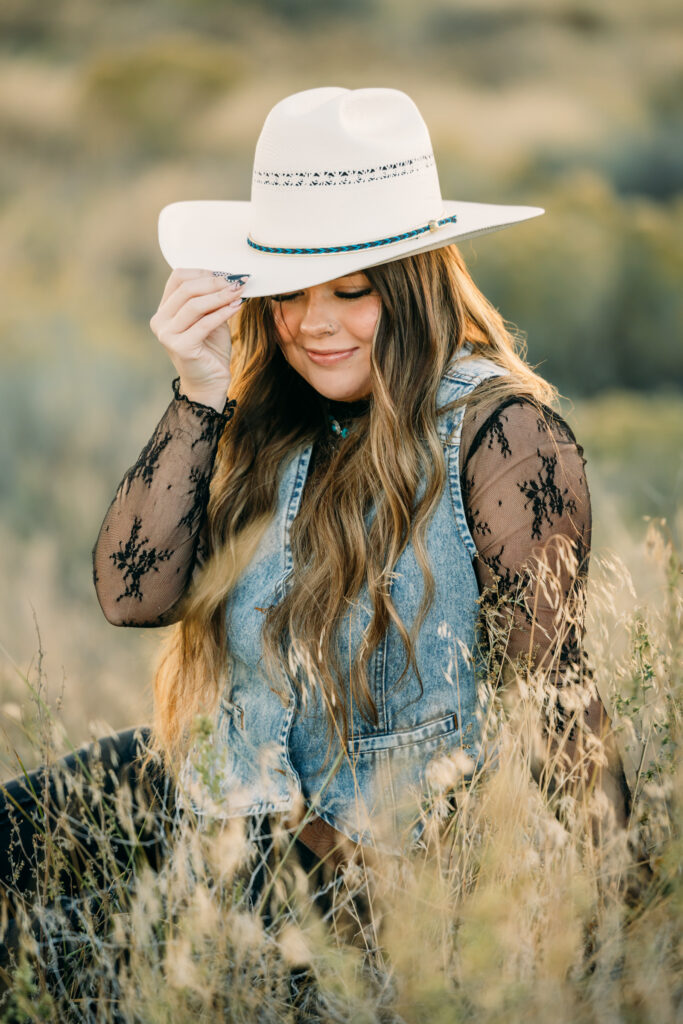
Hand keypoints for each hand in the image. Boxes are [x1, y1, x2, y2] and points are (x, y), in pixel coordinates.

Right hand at [149, 268, 248, 410]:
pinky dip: (223, 312)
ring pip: (194, 304)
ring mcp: (167, 334)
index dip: (203, 272)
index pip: (178, 278)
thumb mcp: (211, 318)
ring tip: (239, 292)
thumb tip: (229, 278)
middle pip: (186, 289)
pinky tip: (237, 306)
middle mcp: (160, 320)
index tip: (226, 275)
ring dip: (220, 296)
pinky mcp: (180, 347)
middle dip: (215, 282)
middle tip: (237, 282)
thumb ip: (212, 300)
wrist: (209, 383)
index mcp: (164, 310)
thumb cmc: (210, 350)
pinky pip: (205, 323)